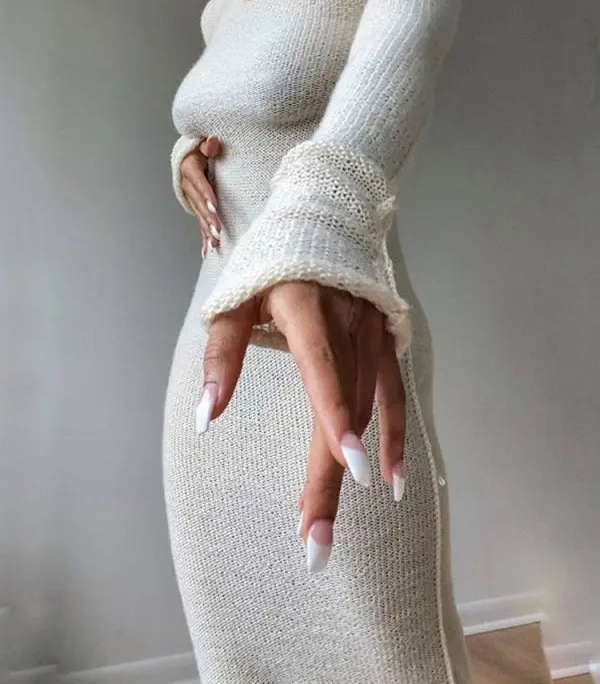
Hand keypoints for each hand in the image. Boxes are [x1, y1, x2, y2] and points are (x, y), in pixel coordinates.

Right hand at [179, 135, 222, 255]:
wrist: (187, 156)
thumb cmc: (200, 149)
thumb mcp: (202, 144)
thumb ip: (208, 145)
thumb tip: (213, 142)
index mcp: (189, 169)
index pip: (199, 183)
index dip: (206, 195)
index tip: (214, 207)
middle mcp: (188, 187)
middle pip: (199, 204)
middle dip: (208, 219)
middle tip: (218, 231)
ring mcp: (190, 198)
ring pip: (199, 216)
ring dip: (207, 231)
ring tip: (215, 244)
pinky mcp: (195, 207)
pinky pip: (199, 223)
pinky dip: (203, 237)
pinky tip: (207, 252)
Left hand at [197, 280, 406, 572]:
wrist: (326, 220)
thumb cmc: (270, 263)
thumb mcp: (235, 299)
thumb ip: (221, 357)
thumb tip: (207, 419)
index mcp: (306, 307)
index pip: (321, 367)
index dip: (335, 416)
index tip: (349, 469)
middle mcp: (347, 322)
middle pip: (344, 405)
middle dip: (330, 475)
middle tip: (315, 540)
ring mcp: (371, 333)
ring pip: (367, 409)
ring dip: (353, 469)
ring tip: (327, 525)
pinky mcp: (384, 342)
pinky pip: (394, 395)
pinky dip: (395, 438)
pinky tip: (393, 481)